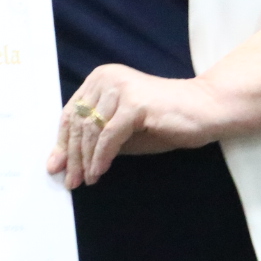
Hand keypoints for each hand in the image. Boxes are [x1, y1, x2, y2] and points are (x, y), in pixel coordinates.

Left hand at [48, 21, 260, 188]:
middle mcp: (106, 78)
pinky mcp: (134, 103)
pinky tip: (99, 174)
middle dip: (71, 155)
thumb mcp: (123, 130)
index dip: (62, 141)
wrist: (205, 110)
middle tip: (68, 180)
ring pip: (90, 130)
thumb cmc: (165, 121)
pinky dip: (101, 158)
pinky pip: (108, 136)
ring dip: (84, 160)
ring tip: (84, 181)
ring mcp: (120, 88)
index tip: (55, 166)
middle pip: (78, 122)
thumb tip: (67, 161)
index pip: (72, 113)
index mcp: (100, 79)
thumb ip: (96, 139)